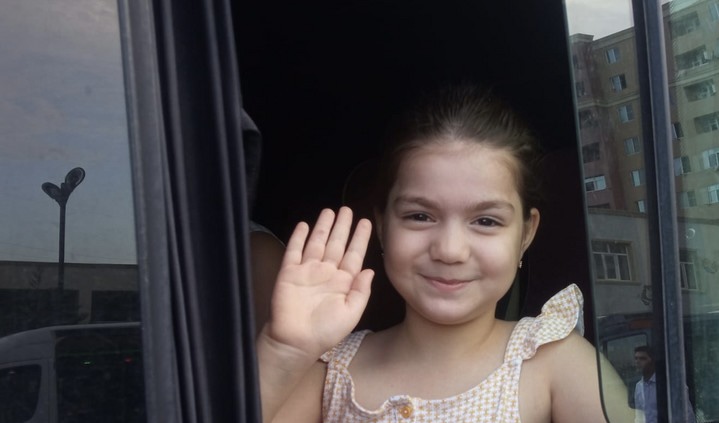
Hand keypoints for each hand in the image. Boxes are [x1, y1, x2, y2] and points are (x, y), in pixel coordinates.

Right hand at [264, 207, 373, 358]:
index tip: (366, 222)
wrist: (296, 342)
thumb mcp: (351, 314)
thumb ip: (361, 291)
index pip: (354, 254)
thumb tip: (370, 270)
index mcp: (343, 282)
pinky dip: (298, 237)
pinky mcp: (289, 273)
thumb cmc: (325, 332)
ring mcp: (307, 271)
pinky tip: (304, 225)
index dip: (360, 238)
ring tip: (329, 211)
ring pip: (317, 242)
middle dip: (342, 226)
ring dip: (323, 227)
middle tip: (347, 209)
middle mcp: (326, 273)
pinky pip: (294, 250)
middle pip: (336, 244)